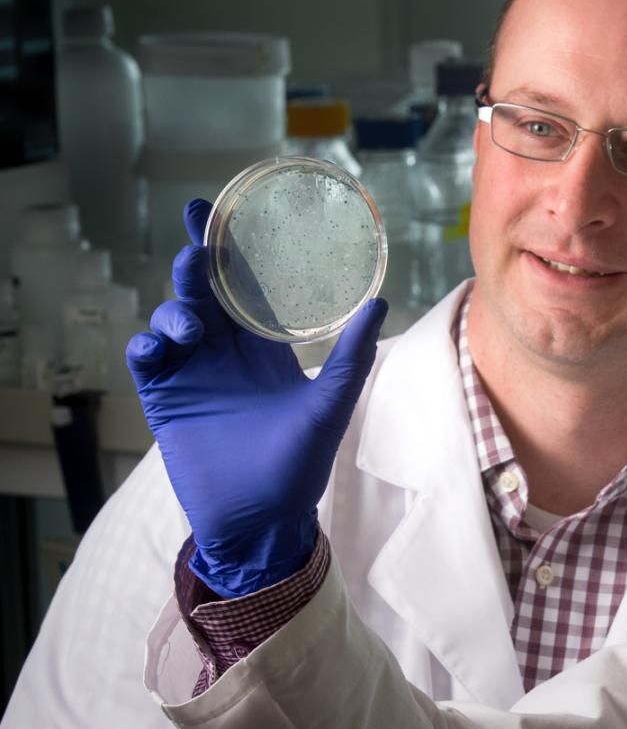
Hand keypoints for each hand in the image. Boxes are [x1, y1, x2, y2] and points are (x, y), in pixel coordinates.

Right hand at [126, 199, 386, 597]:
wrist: (262, 518)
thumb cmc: (300, 464)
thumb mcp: (330, 403)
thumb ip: (350, 355)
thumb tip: (379, 300)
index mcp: (263, 347)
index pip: (245, 286)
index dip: (232, 248)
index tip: (222, 210)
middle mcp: (225, 351)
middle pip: (203, 290)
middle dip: (196, 259)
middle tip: (198, 240)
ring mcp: (191, 372)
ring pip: (172, 317)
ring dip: (176, 306)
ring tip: (192, 320)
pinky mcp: (164, 398)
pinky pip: (145, 356)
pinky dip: (148, 343)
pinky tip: (161, 346)